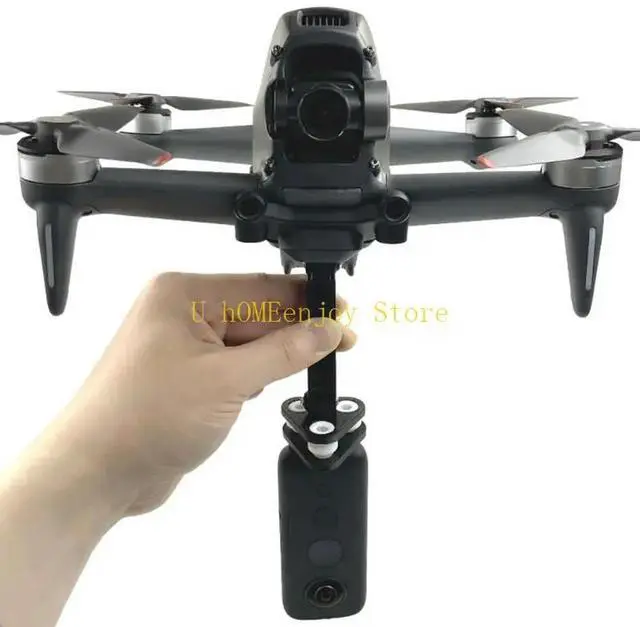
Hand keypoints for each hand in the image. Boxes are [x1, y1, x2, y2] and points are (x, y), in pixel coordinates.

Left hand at [53, 272, 355, 515]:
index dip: (307, 302)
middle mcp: (181, 313)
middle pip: (257, 313)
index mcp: (183, 295)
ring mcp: (183, 345)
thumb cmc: (141, 420)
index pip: (262, 289)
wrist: (96, 473)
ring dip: (278, 355)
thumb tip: (326, 331)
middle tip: (340, 342)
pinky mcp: (187, 376)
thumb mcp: (226, 381)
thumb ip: (283, 352)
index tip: (342, 314)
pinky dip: (257, 373)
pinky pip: (234, 364)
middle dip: (297, 331)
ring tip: (315, 362)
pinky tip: (271, 384)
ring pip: (248, 341)